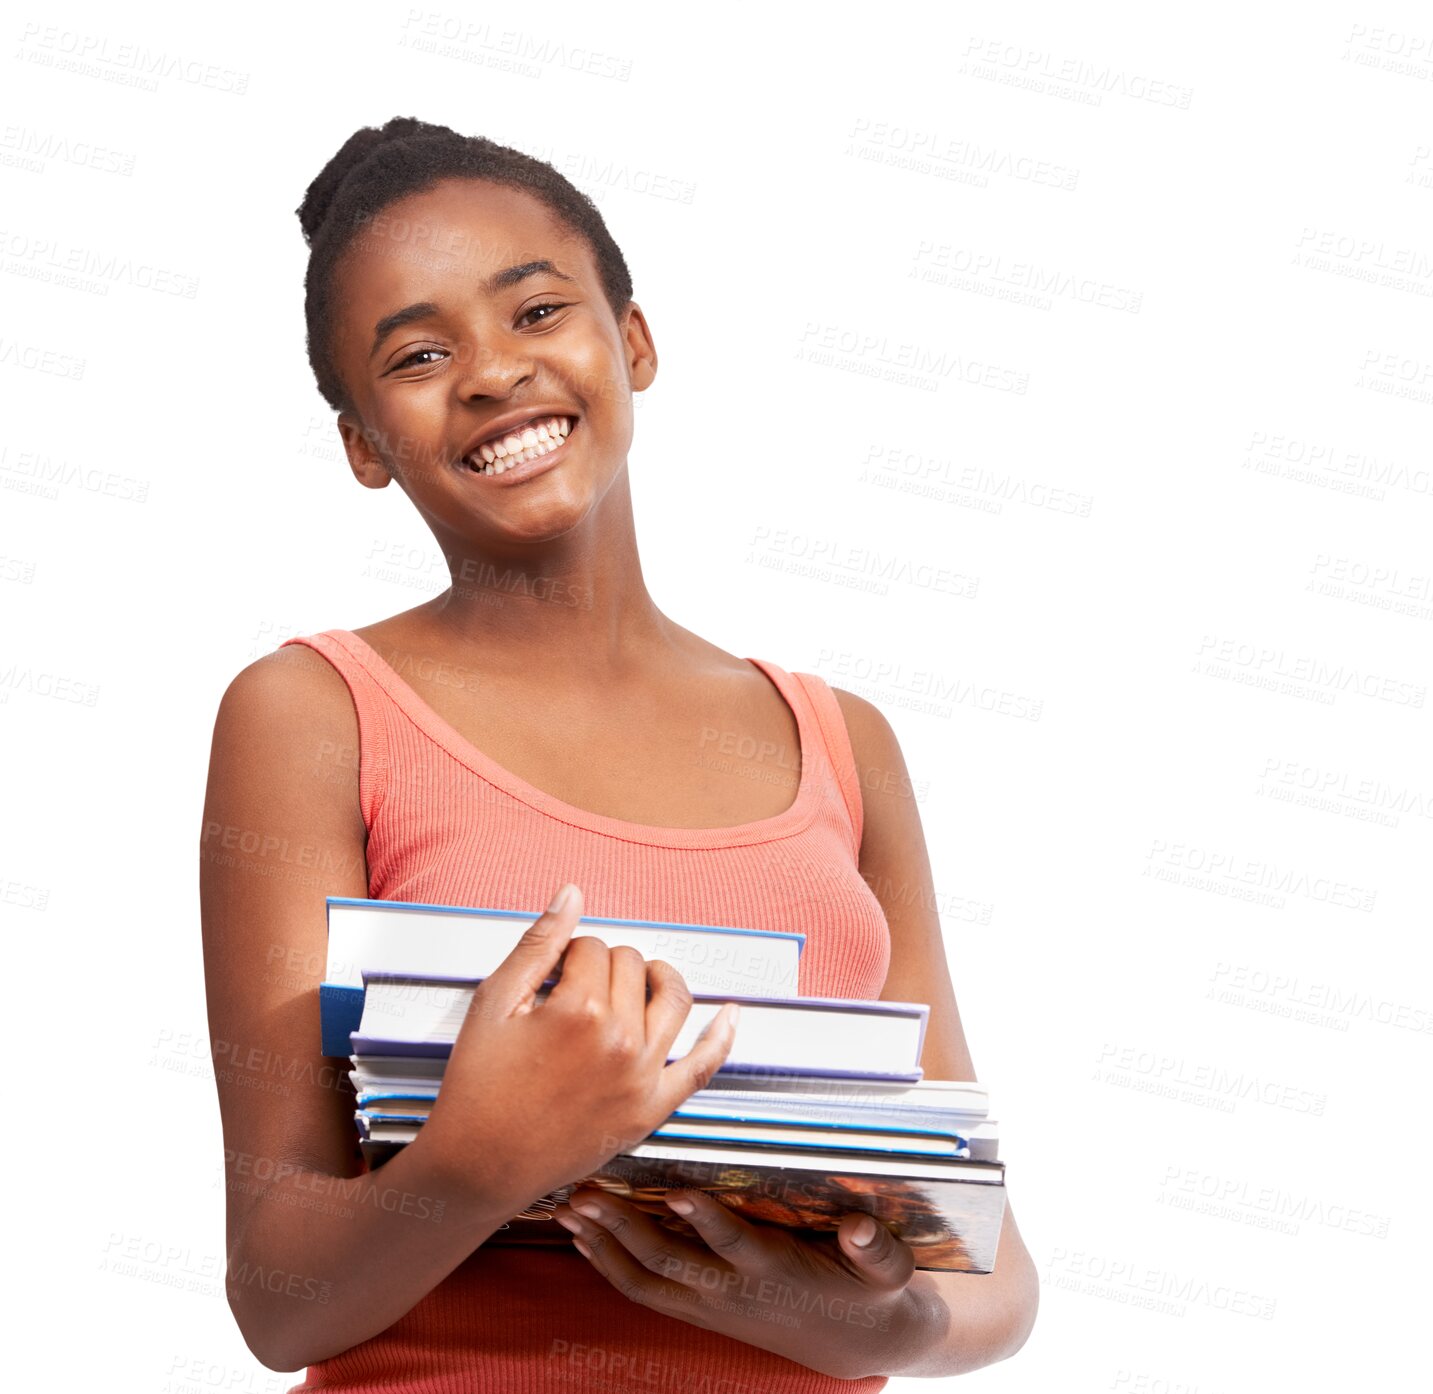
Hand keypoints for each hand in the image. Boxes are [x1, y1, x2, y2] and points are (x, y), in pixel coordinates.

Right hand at [416, 883, 740, 1211]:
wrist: (478, 1166)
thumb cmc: (478, 1089)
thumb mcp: (494, 1003)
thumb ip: (538, 944)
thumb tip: (571, 895)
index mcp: (579, 1010)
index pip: (592, 948)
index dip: (570, 953)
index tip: (553, 972)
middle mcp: (619, 1041)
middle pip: (631, 966)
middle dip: (606, 965)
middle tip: (577, 987)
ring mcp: (640, 1077)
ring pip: (672, 998)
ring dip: (658, 979)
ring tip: (643, 978)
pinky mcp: (650, 1111)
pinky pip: (701, 1068)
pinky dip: (721, 1037)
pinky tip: (730, 1014)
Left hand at [550, 1185, 926, 1379]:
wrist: (855, 1344)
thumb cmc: (870, 1292)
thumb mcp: (889, 1271)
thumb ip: (877, 1249)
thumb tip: (861, 1227)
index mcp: (776, 1271)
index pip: (734, 1244)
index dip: (706, 1222)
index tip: (677, 1194)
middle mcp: (734, 1291)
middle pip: (668, 1261)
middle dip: (624, 1227)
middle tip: (586, 1192)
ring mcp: (710, 1304)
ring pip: (644, 1281)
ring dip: (603, 1246)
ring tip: (568, 1210)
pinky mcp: (699, 1309)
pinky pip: (643, 1290)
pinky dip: (608, 1264)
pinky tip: (582, 1238)